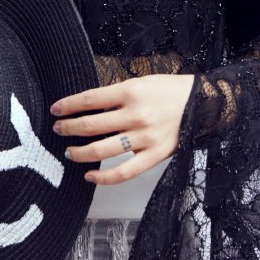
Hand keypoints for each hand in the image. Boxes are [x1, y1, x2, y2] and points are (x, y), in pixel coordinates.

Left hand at [50, 73, 195, 183]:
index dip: (68, 105)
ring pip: (102, 150)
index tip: (55, 110)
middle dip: (68, 128)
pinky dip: (103, 177)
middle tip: (58, 129)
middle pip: (91, 125)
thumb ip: (116, 95)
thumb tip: (87, 107)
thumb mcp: (141, 83)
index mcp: (131, 92)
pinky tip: (89, 176)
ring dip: (80, 152)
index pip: (89, 99)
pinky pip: (124, 172)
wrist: (204, 103)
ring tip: (69, 151)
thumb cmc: (170, 91)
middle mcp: (136, 115)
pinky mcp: (155, 156)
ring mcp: (145, 138)